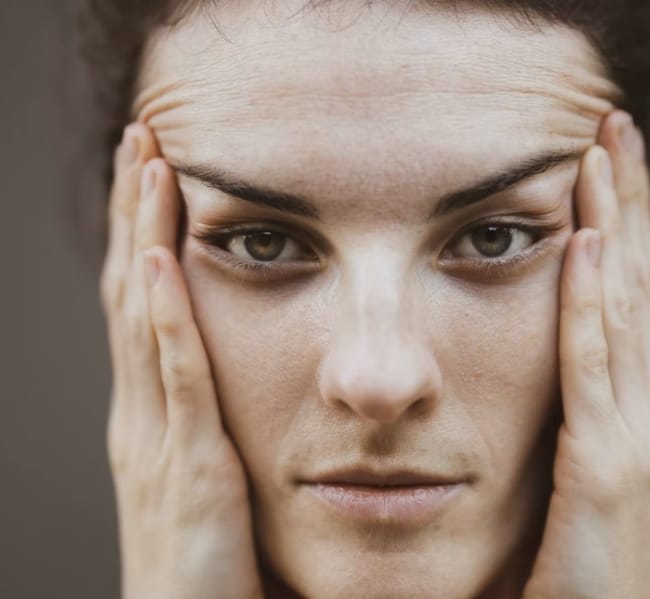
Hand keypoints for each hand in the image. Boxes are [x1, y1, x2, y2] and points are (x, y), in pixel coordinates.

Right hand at [100, 123, 264, 598]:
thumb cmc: (210, 559)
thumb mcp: (207, 475)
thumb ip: (214, 423)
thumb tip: (237, 373)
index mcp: (151, 413)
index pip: (143, 303)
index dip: (143, 233)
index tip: (154, 173)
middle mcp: (142, 413)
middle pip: (133, 290)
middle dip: (138, 211)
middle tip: (142, 139)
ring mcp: (158, 437)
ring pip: (146, 317)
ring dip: (148, 237)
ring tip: (151, 168)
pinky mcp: (189, 467)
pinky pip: (179, 379)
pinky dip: (168, 317)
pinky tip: (167, 262)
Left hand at [522, 111, 649, 598]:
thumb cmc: (577, 550)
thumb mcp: (585, 459)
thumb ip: (581, 398)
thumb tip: (562, 342)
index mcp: (649, 403)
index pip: (640, 290)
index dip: (630, 218)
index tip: (616, 155)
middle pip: (639, 280)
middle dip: (624, 198)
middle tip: (611, 121)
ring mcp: (644, 433)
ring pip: (623, 306)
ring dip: (608, 224)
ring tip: (597, 153)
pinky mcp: (611, 463)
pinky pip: (592, 364)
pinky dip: (587, 301)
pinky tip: (580, 247)